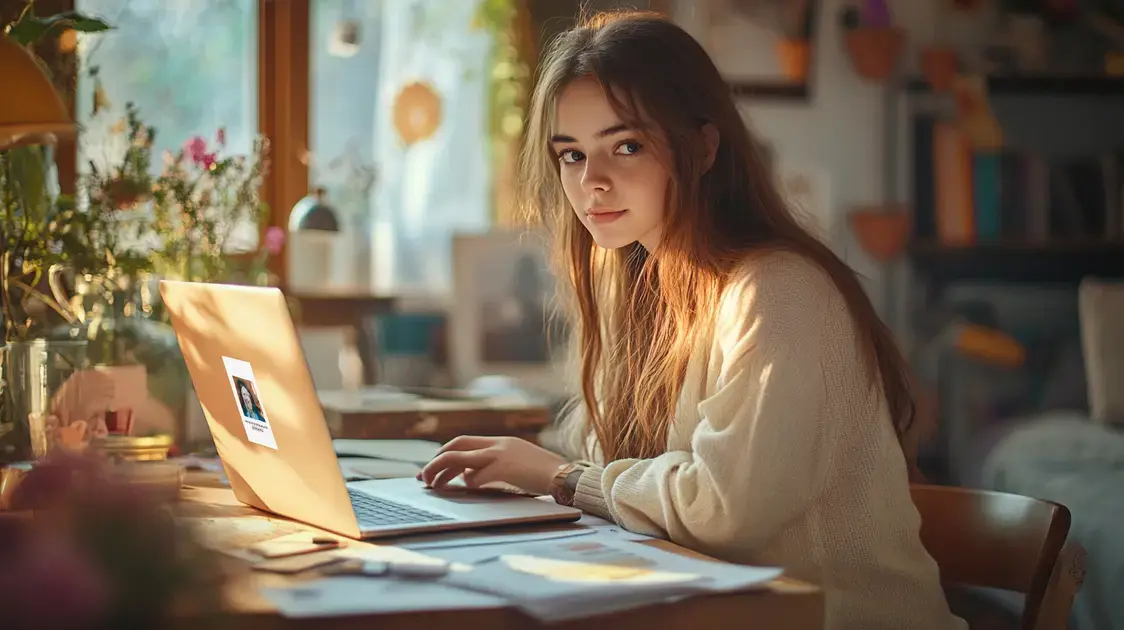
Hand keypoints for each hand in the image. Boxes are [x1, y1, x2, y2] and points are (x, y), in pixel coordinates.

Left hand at [417, 436, 565, 494]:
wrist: (567, 476)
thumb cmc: (544, 475)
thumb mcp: (516, 464)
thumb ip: (493, 466)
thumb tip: (469, 478)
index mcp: (500, 442)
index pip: (463, 442)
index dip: (444, 454)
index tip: (433, 467)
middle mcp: (497, 444)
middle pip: (455, 445)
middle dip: (436, 461)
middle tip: (424, 476)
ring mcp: (501, 454)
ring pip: (458, 458)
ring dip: (441, 471)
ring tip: (432, 485)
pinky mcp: (505, 468)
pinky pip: (477, 476)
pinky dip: (469, 484)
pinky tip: (469, 490)